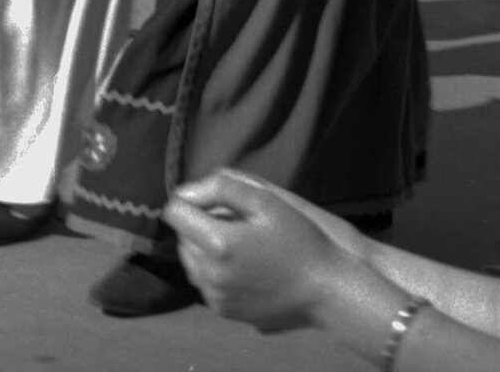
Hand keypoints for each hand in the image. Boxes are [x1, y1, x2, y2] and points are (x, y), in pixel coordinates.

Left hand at [164, 169, 368, 333]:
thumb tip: (185, 192)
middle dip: (199, 224)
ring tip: (238, 242)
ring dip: (203, 247)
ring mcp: (215, 297)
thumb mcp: (265, 201)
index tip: (217, 201)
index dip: (193, 200)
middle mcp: (210, 275)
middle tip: (235, 221)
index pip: (175, 213)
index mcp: (218, 244)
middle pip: (181, 238)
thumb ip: (221, 188)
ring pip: (190, 261)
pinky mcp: (223, 311)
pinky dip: (212, 269)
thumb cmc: (298, 240)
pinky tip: (241, 263)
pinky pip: (204, 283)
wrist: (324, 290)